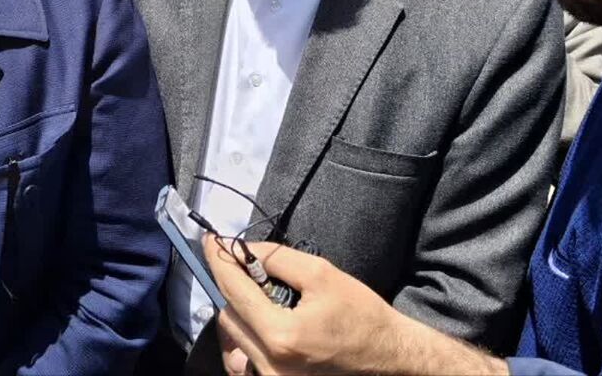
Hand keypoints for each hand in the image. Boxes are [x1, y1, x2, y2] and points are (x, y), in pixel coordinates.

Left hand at [202, 237, 505, 374]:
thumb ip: (277, 259)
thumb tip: (244, 249)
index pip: (235, 291)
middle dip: (231, 284)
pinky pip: (247, 356)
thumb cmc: (362, 314)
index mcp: (281, 337)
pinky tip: (263, 318)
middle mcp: (270, 366)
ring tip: (256, 291)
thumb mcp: (321, 275)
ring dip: (239, 309)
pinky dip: (248, 334)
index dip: (220, 261)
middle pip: (229, 316)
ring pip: (235, 338)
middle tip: (240, 261)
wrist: (390, 358)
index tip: (210, 239)